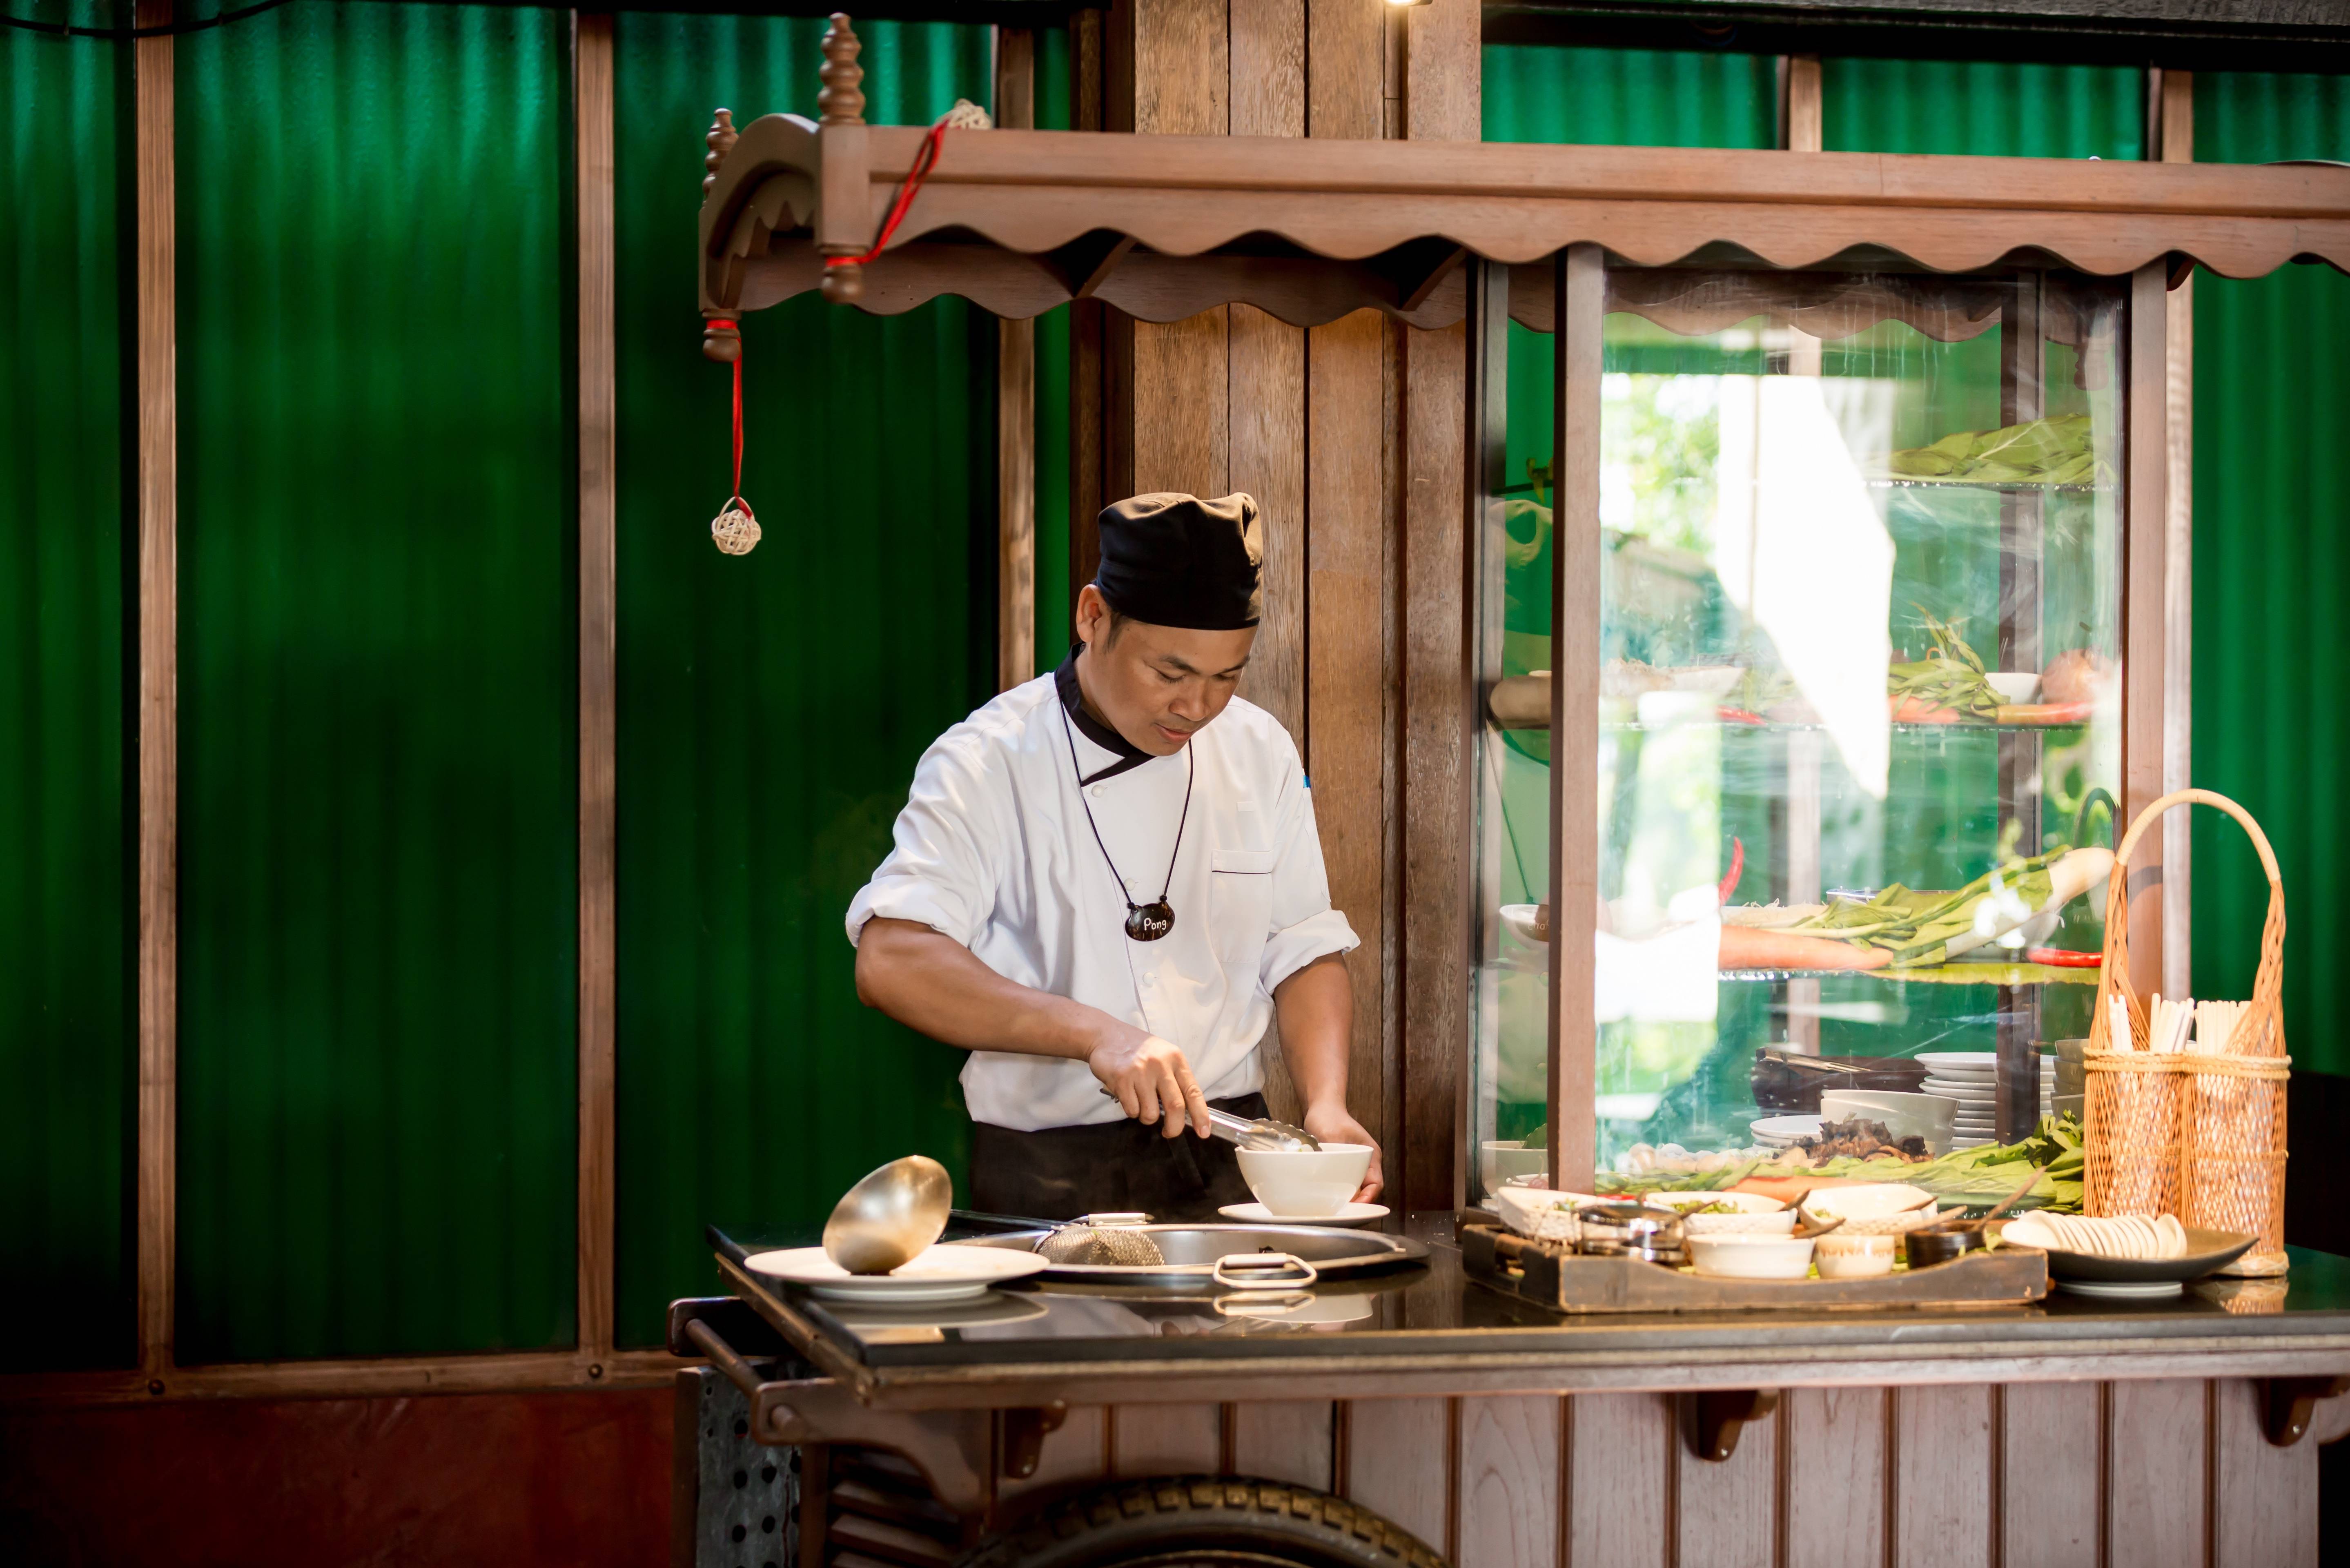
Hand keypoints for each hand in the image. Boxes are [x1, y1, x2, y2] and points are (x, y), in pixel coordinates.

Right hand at [1088, 1027, 1210, 1138]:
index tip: (1204, 1131)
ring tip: (1140, 1102)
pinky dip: (1131, 1110)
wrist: (1106, 1035)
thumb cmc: (1138, 1049)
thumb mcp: (1163, 1056)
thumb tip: (1185, 1111)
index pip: (1193, 1091)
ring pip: (1151, 1113)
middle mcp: (1160, 1064)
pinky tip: (1127, 1095)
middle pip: (1175, 1107)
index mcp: (1175, 1059)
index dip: (1201, 1115)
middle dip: (1174, 1127)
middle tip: (1169, 1132)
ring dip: (1146, 1116)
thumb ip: (1174, 1079)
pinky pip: (1132, 1110)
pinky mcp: (1122, 1079)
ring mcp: (1140, 1072)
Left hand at [1302, 1103, 1382, 1201]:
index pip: (1376, 1183)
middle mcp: (1366, 1162)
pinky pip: (1344, 1182)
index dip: (1368, 1197)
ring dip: (1347, 1196)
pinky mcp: (1342, 1165)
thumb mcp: (1331, 1135)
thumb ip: (1333, 1154)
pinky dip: (1338, 1189)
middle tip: (1342, 1210)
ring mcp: (1355, 1164)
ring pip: (1355, 1187)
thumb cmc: (1330, 1117)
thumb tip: (1328, 1176)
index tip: (1355, 1205)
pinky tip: (1326, 1195)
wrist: (1322, 1106)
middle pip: (1366, 1189)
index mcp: (1372, 1155)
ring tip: (1334, 1206)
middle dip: (1357, 1202)